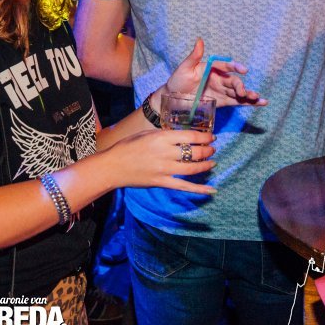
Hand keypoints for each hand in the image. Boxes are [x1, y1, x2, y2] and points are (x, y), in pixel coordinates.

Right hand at [102, 128, 216, 194]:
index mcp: (161, 137)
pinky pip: (184, 186)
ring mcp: (164, 169)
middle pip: (194, 152)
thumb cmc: (127, 147)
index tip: (211, 137)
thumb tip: (181, 137)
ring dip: (206, 165)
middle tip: (212, 149)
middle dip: (207, 150)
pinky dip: (200, 189)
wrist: (113, 166)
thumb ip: (164, 135)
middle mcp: (165, 153)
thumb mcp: (145, 134)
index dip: (204, 137)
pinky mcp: (162, 182)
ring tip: (212, 162)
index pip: (190, 136)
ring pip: (192, 168)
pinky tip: (212, 189)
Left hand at [165, 39, 265, 106]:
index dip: (234, 67)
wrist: (173, 98)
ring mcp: (221, 90)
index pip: (225, 66)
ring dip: (249, 94)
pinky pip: (237, 102)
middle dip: (240, 86)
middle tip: (243, 91)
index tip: (243, 70)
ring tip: (258, 98)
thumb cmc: (177, 80)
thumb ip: (194, 56)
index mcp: (211, 68)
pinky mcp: (222, 102)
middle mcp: (219, 78)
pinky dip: (249, 103)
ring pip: (238, 92)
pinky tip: (261, 103)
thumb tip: (199, 40)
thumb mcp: (184, 68)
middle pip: (233, 81)